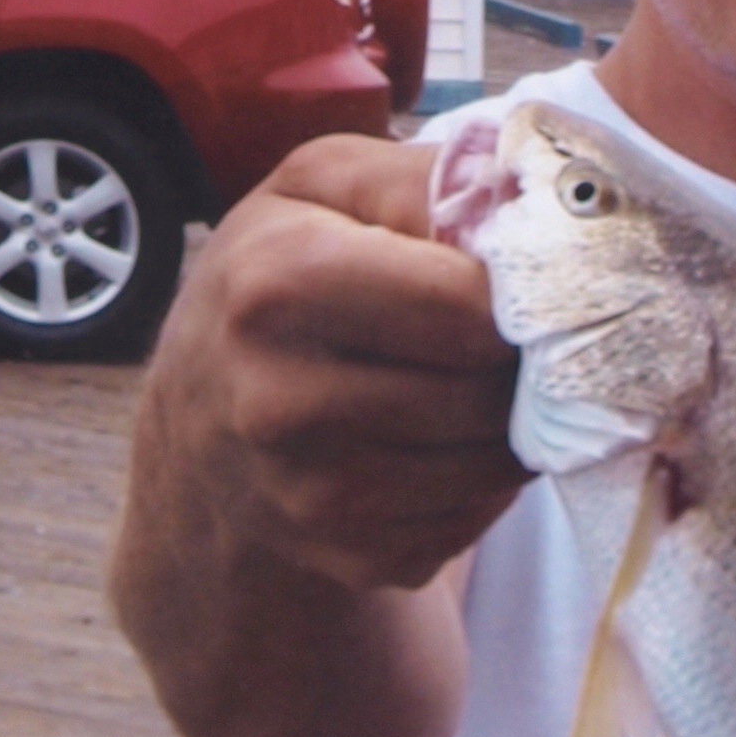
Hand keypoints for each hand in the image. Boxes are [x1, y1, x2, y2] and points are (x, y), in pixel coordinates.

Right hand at [149, 132, 524, 593]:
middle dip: (522, 359)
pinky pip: (480, 515)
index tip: (521, 280)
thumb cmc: (275, 277)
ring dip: (515, 421)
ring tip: (478, 380)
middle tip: (506, 334)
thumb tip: (537, 213)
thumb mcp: (323, 189)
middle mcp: (283, 401)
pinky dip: (487, 478)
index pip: (470, 305)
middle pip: (491, 389)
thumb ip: (425, 179)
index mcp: (276, 285)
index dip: (519, 290)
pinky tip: (446, 441)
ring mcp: (316, 496)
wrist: (199, 424)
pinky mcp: (355, 557)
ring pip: (501, 461)